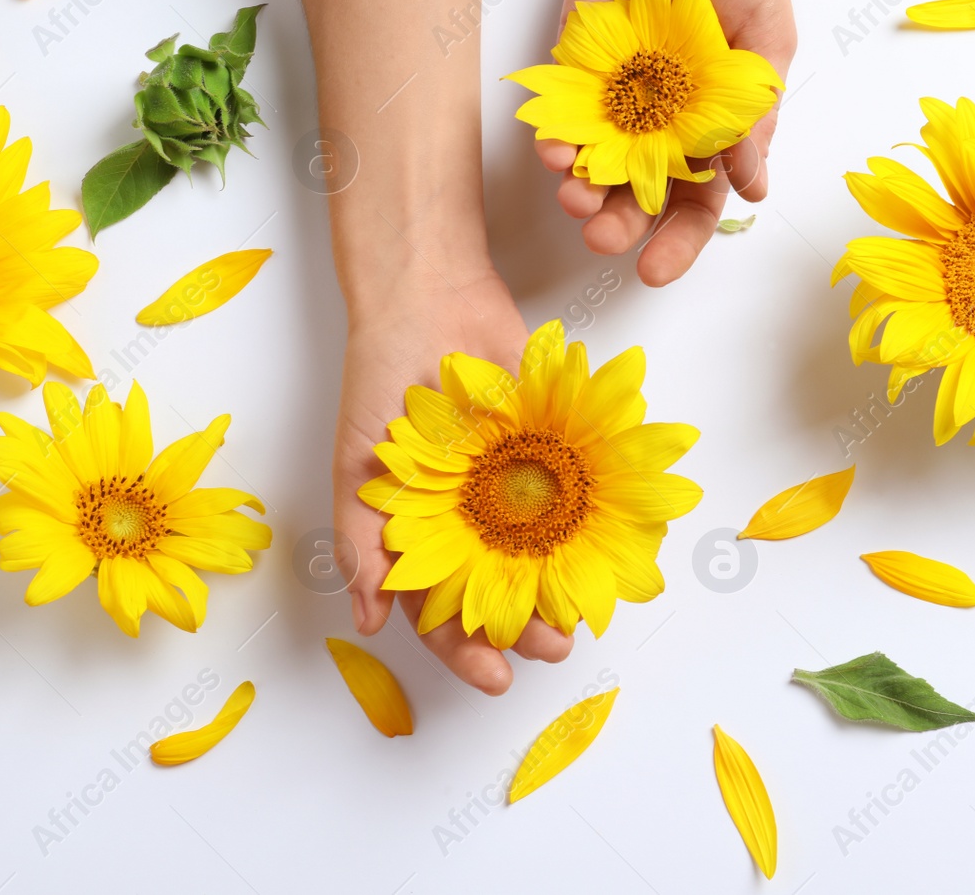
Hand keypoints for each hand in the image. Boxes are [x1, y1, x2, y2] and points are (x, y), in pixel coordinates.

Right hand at [333, 266, 574, 694]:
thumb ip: (361, 546)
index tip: (497, 678)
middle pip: (502, 593)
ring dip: (566, 588)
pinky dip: (597, 526)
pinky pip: (579, 498)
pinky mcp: (552, 453)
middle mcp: (470, 521)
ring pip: (546, 556)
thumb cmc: (380, 380)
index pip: (440, 612)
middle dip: (527, 626)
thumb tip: (367, 623)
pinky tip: (615, 550)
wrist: (430, 297)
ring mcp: (514, 489)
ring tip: (586, 609)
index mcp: (419, 536)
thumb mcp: (358, 469)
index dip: (466, 650)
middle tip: (554, 642)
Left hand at [536, 0, 795, 286]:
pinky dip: (553, 138)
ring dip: (578, 190)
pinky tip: (553, 149)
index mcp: (712, 132)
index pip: (695, 206)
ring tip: (571, 195)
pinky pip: (558, 115)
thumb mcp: (767, 42)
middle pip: (634, 198)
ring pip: (591, 166)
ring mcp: (615, 99)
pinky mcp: (575, 67)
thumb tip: (753, 187)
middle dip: (615, 225)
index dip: (677, 243)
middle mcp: (660, 126)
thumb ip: (755, 115)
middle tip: (601, 238)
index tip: (655, 270)